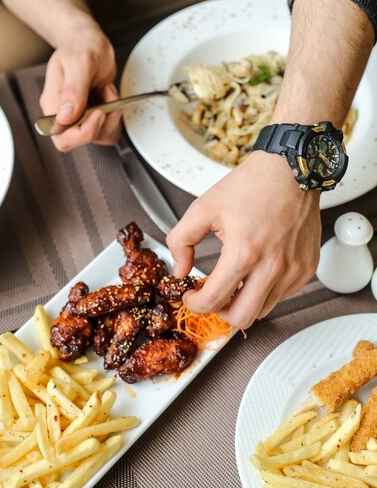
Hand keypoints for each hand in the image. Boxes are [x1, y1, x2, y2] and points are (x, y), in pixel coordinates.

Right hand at [39, 20, 119, 150]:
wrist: (89, 42)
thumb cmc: (81, 46)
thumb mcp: (79, 61)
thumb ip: (73, 89)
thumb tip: (65, 117)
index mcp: (52, 104)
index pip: (61, 136)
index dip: (83, 132)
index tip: (98, 112)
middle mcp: (63, 115)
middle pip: (77, 142)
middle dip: (99, 126)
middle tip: (106, 104)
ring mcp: (78, 118)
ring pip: (98, 138)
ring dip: (111, 118)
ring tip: (107, 93)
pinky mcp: (93, 118)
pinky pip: (107, 131)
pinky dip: (115, 117)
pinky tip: (109, 97)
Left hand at [166, 151, 320, 328]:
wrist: (292, 169)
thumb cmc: (252, 184)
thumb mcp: (203, 208)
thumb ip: (181, 241)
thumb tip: (180, 270)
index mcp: (244, 252)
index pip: (213, 301)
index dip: (195, 304)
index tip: (192, 296)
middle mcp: (272, 266)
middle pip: (241, 318)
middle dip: (220, 312)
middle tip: (213, 296)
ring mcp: (293, 270)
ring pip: (263, 310)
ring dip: (244, 302)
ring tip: (235, 282)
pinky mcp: (307, 268)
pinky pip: (282, 295)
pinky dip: (266, 291)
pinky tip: (257, 271)